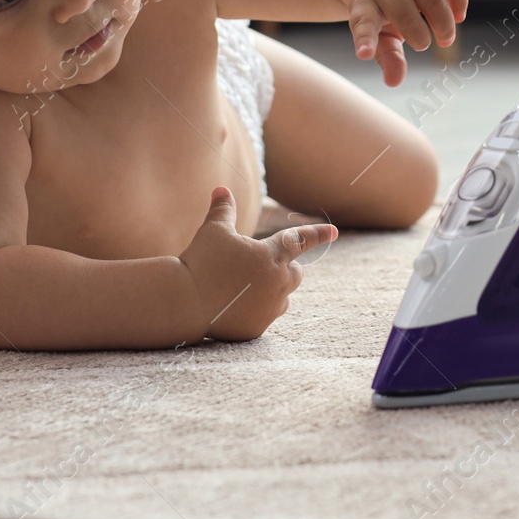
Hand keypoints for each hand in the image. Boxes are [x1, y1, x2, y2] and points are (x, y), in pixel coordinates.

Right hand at [178, 187, 336, 340]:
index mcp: (272, 255)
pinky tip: (232, 307)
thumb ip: (223, 210)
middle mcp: (278, 283)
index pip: (300, 240)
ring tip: (242, 288)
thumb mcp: (212, 231)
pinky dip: (254, 311)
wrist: (184, 303)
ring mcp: (270, 308)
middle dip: (284, 268)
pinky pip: (264, 317)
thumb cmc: (199, 262)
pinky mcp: (258, 329)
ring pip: (281, 298)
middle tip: (259, 267)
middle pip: (295, 273)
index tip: (334, 232)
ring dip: (271, 291)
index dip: (318, 234)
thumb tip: (221, 189)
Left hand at [348, 0, 468, 86]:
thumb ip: (387, 57)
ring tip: (445, 37)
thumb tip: (394, 82)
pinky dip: (459, 3)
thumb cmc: (384, 8)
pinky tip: (457, 15)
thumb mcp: (381, 32)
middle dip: (422, 38)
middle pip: (407, 18)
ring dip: (444, 26)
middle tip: (427, 44)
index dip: (365, 40)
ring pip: (434, 1)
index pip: (363, 25)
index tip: (364, 54)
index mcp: (363, 4)